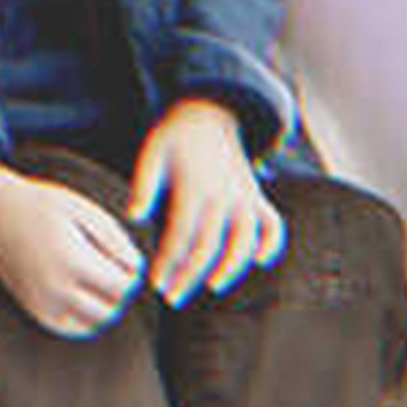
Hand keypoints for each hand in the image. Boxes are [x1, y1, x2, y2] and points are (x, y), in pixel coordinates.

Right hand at [0, 161, 144, 337]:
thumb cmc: (42, 204)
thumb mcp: (84, 209)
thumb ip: (115, 239)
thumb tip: (137, 268)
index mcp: (72, 261)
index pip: (122, 285)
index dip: (132, 271)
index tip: (124, 255)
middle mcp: (56, 289)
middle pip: (111, 307)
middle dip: (120, 289)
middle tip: (113, 266)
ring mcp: (43, 303)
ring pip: (95, 322)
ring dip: (106, 305)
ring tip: (99, 278)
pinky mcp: (35, 310)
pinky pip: (73, 328)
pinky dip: (87, 317)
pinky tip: (84, 293)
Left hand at [128, 98, 285, 307]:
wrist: (210, 110)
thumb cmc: (175, 136)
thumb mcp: (153, 152)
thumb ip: (144, 186)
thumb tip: (133, 217)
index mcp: (194, 186)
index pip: (181, 235)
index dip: (168, 262)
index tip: (155, 282)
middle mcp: (222, 195)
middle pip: (209, 245)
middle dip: (189, 275)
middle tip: (171, 296)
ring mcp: (244, 196)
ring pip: (244, 240)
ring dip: (231, 267)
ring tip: (212, 285)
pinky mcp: (257, 197)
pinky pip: (273, 224)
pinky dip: (271, 243)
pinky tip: (260, 261)